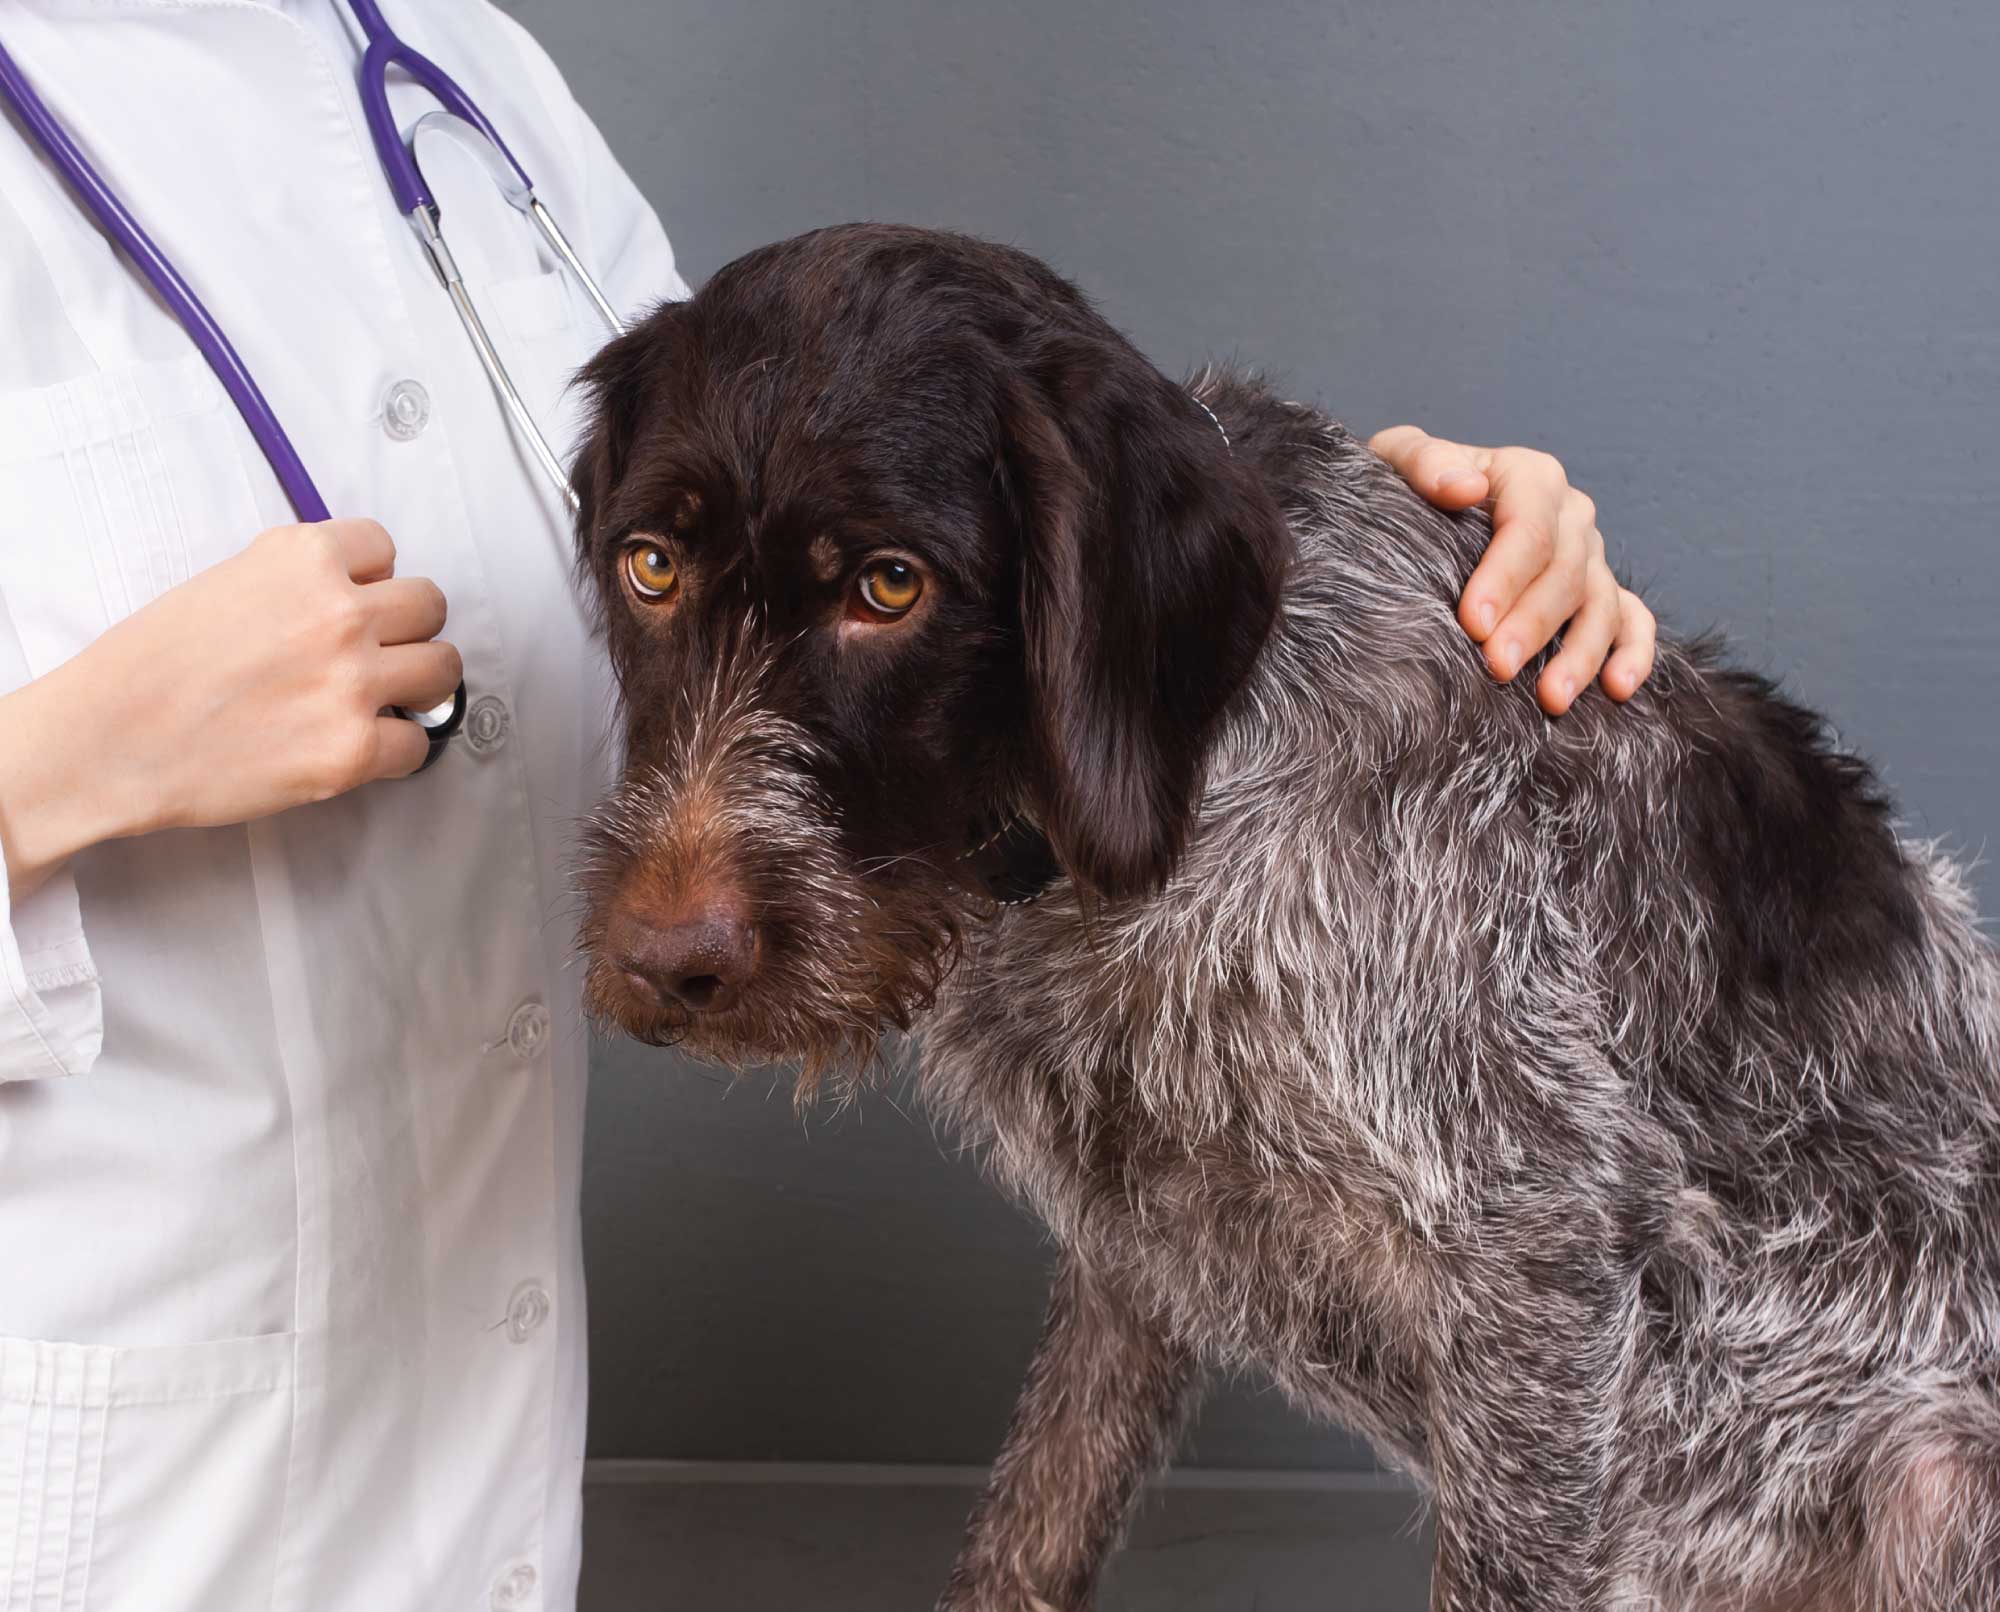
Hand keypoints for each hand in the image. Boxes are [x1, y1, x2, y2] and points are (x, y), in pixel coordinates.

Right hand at [0, 519, 458, 894]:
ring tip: (382, 697)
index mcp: (303, 558)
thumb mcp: (228, 581)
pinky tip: (360, 746)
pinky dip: (396, 750)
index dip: (370, 578)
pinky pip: (418, 744)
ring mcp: (352, 682)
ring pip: (443, 669)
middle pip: (430, 604)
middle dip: (407, 628)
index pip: (384, 547)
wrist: (109, 739)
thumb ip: (298, 580)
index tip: (354, 600)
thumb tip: (355, 592)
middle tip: (378, 652)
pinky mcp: (352, 749)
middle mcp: (339, 612)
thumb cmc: (153, 665)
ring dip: (419, 684)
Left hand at [1369, 426, 1656, 713]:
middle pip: (1565, 573)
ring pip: (1601, 605)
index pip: (1528, 528)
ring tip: (1551, 699)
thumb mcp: (1400, 459)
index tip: (1473, 623)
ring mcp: (1592, 556)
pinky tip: (1616, 689)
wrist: (1421, 509)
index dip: (1505, 577)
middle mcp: (1571, 515)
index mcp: (1530, 477)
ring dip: (1581, 654)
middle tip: (1495, 667)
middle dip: (1531, 625)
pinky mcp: (1602, 593)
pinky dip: (1633, 654)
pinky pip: (1632, 621)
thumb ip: (1426, 464)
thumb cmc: (1410, 487)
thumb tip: (1463, 487)